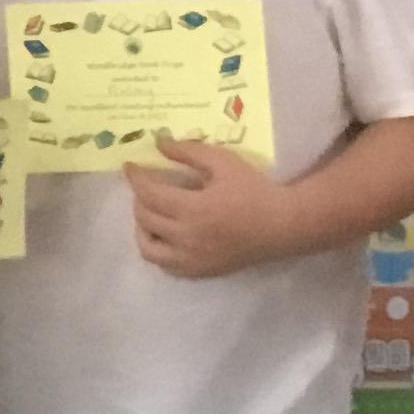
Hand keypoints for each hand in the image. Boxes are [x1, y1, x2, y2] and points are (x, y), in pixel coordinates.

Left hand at [124, 137, 302, 278]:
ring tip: (151, 212)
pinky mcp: (200, 271)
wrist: (282, 225)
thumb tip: (158, 141)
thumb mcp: (223, 162)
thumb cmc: (253, 190)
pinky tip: (165, 234)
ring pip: (148, 247)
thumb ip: (188, 151)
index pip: (149, 194)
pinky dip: (157, 249)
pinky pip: (165, 265)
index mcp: (194, 209)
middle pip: (144, 218)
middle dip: (139, 198)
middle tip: (147, 186)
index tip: (130, 166)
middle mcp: (188, 238)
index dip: (136, 178)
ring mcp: (193, 259)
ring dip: (142, 227)